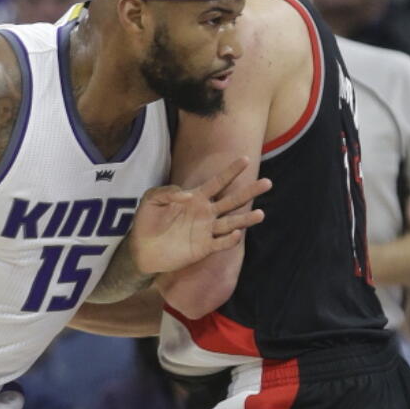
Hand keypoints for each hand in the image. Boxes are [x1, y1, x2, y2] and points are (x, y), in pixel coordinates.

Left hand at [129, 156, 270, 274]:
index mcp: (196, 198)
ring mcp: (206, 231)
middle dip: (249, 192)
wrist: (142, 249)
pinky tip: (236, 233)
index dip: (231, 171)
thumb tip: (188, 195)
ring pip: (231, 223)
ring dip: (246, 219)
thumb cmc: (147, 222)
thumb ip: (167, 192)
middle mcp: (206, 213)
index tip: (245, 159)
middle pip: (232, 201)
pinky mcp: (204, 248)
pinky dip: (229, 239)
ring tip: (261, 214)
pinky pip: (220, 243)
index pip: (217, 182)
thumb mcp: (151, 200)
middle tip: (267, 183)